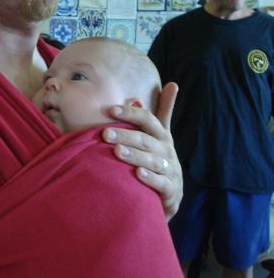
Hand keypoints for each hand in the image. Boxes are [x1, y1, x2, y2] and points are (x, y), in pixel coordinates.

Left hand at [102, 82, 181, 219]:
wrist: (171, 194)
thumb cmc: (160, 158)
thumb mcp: (162, 135)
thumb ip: (164, 111)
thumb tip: (172, 84)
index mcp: (162, 136)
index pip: (148, 120)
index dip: (131, 114)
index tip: (111, 109)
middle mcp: (167, 151)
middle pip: (146, 140)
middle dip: (126, 135)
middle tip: (105, 133)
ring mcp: (171, 170)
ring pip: (152, 161)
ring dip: (135, 155)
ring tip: (116, 151)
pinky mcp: (171, 190)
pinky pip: (161, 183)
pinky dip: (150, 179)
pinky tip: (137, 174)